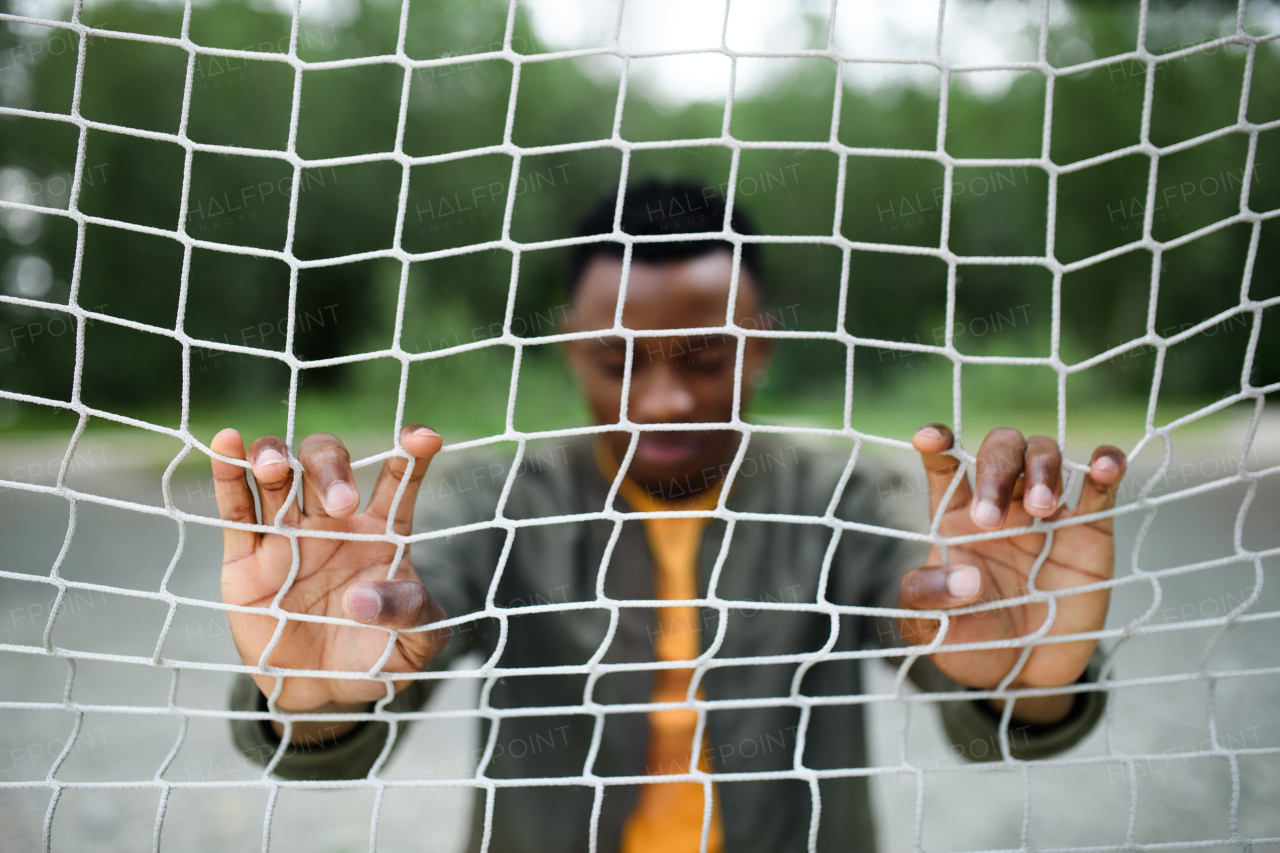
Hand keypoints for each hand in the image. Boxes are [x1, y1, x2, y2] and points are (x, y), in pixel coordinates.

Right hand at [211, 426, 447, 738]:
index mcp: (381, 532)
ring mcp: (287, 536)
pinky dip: (229, 474)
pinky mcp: (247, 560)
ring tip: (275, 466)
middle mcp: (332, 522)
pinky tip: (227, 442)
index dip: (411, 454)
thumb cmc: (377, 657)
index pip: (398, 480)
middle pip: (327, 464)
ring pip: (278, 476)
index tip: (424, 437)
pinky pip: (235, 510)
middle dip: (331, 469)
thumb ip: (410, 615)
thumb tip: (362, 599)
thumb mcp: (415, 643)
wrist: (325, 693)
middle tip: (341, 504)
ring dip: (274, 458)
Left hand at [896, 424, 1125, 723]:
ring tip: (1041, 509)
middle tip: (990, 519)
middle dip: (994, 469)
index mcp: (955, 517)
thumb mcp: (931, 629)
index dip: (937, 442)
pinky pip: (1100, 484)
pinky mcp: (1090, 528)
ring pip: (1044, 453)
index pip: (945, 465)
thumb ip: (926, 599)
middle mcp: (1000, 503)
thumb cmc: (971, 641)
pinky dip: (1105, 465)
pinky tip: (1103, 467)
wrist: (1026, 672)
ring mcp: (1046, 511)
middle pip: (999, 450)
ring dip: (1042, 467)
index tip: (927, 438)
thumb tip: (964, 577)